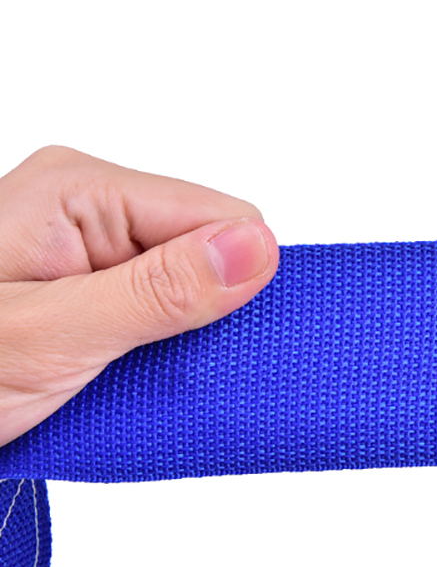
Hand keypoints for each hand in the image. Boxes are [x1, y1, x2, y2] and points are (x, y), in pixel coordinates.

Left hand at [0, 145, 278, 447]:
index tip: (206, 348)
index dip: (236, 282)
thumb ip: (155, 291)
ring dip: (179, 336)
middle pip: (210, 246)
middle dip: (205, 312)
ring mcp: (88, 239)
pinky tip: (122, 373)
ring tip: (125, 377)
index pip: (223, 217)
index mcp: (82, 190)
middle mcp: (90, 202)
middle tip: (150, 370)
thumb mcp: (47, 338)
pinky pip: (163, 300)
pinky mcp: (88, 277)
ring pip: (193, 279)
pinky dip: (158, 345)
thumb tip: (259, 248)